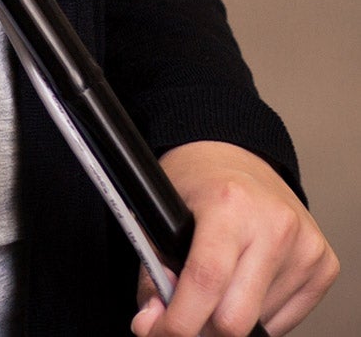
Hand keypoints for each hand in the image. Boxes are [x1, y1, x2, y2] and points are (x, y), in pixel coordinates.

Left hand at [131, 142, 337, 335]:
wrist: (240, 157)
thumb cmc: (200, 183)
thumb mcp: (161, 213)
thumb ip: (154, 272)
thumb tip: (153, 321)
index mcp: (230, 204)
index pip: (205, 281)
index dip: (177, 321)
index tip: (157, 330)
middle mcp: (274, 224)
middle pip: (236, 319)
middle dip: (202, 327)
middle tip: (187, 312)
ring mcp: (305, 246)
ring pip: (261, 326)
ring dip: (231, 318)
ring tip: (220, 283)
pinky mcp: (324, 265)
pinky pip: (286, 322)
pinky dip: (260, 315)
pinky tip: (246, 283)